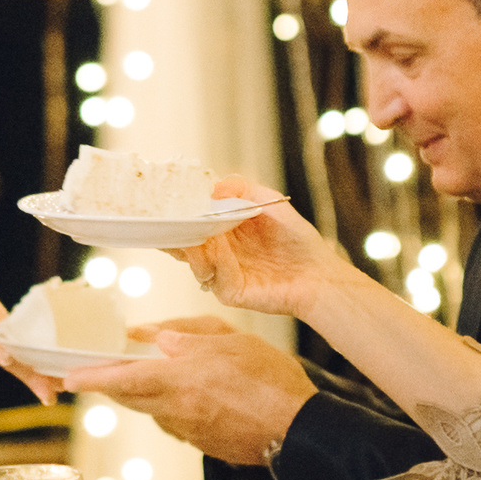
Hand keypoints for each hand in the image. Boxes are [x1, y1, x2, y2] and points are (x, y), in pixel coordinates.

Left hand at [60, 319, 315, 464]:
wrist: (298, 430)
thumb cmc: (270, 379)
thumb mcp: (229, 340)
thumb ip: (186, 336)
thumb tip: (152, 336)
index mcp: (179, 380)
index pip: (122, 379)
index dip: (91, 378)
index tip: (67, 378)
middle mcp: (175, 410)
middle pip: (128, 397)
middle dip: (109, 384)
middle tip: (96, 370)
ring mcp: (186, 431)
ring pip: (149, 409)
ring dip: (140, 393)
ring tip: (145, 373)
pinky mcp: (199, 444)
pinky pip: (171, 421)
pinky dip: (166, 405)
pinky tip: (184, 393)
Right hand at [172, 178, 363, 320]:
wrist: (318, 273)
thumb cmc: (296, 240)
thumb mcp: (269, 202)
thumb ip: (241, 189)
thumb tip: (213, 187)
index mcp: (223, 231)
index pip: (191, 223)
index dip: (177, 214)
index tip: (164, 202)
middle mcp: (218, 253)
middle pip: (183, 244)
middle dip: (172, 232)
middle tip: (163, 218)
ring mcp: (222, 273)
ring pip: (194, 260)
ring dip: (191, 244)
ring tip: (192, 229)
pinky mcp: (230, 292)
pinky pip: (214, 275)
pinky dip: (214, 258)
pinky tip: (217, 245)